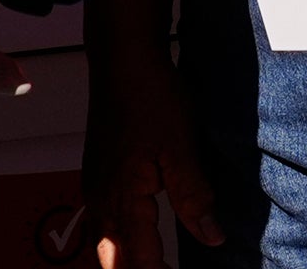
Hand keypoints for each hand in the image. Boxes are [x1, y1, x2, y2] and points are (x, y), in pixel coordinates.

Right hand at [82, 31, 220, 268]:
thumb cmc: (149, 96)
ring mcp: (95, 185)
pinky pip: (102, 219)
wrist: (123, 58)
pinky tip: (136, 232)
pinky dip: (119, 237)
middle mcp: (100, 198)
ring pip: (104, 241)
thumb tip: (211, 237)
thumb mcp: (182, 148)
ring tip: (153, 263)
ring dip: (125, 258)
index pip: (138, 260)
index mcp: (121, 199)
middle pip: (112, 260)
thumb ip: (194, 198)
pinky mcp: (97, 171)